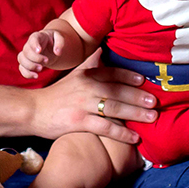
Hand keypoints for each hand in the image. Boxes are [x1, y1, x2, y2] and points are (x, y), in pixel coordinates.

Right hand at [18, 29, 64, 78]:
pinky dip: (27, 74)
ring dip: (30, 66)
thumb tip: (57, 52)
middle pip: (26, 51)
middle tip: (47, 61)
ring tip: (41, 69)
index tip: (39, 50)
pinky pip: (21, 68)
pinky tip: (36, 76)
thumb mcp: (59, 38)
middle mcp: (29, 45)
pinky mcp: (26, 63)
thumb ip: (60, 43)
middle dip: (35, 58)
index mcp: (37, 36)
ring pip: (21, 59)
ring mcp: (26, 54)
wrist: (50, 47)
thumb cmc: (54, 40)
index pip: (33, 39)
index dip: (34, 45)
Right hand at [30, 49, 157, 143]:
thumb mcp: (73, 75)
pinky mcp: (79, 122)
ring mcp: (82, 105)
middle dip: (138, 96)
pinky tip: (134, 138)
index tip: (144, 80)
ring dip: (135, 113)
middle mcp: (86, 88)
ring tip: (152, 118)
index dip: (128, 76)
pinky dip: (121, 133)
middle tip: (155, 101)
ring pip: (114, 108)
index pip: (111, 73)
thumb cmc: (57, 94)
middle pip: (117, 90)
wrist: (33, 110)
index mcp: (86, 75)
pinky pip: (105, 128)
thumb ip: (90, 64)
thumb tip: (103, 49)